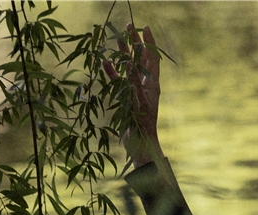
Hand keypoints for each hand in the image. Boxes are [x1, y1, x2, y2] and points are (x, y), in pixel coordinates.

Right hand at [102, 23, 160, 165]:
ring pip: (128, 67)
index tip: (144, 27)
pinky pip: (117, 81)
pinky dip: (112, 72)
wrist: (139, 145)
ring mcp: (134, 90)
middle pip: (139, 59)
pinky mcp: (124, 98)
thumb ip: (134, 91)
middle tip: (127, 26)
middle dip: (134, 42)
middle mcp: (144, 85)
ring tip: (117, 39)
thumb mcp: (139, 107)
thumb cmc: (142, 128)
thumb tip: (130, 76)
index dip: (149, 42)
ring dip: (123, 53)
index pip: (152, 59)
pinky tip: (105, 62)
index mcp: (152, 85)